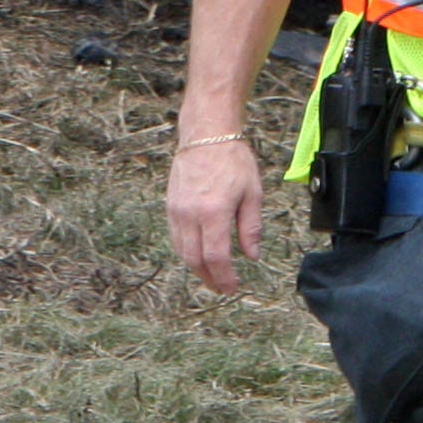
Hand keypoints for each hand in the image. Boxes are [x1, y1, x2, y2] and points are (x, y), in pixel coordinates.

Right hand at [166, 139, 263, 294]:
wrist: (206, 134)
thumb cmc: (233, 160)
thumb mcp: (252, 193)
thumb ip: (251, 228)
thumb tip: (252, 256)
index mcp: (214, 212)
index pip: (216, 257)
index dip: (224, 278)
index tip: (232, 288)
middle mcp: (191, 214)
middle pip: (195, 260)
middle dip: (209, 279)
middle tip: (222, 288)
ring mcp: (177, 210)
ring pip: (182, 252)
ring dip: (196, 268)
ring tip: (212, 275)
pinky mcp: (170, 206)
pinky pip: (176, 237)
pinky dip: (186, 252)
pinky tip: (198, 255)